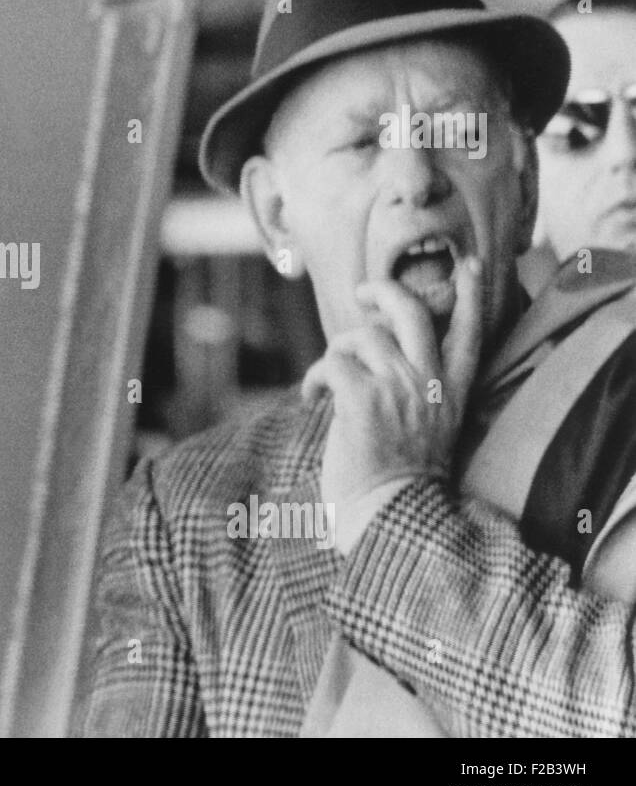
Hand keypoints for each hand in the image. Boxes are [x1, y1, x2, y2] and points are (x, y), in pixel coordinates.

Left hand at [302, 257, 483, 541]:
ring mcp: (399, 389)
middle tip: (362, 292)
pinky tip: (312, 400)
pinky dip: (314, 378)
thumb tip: (373, 355)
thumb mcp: (424, 430)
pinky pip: (331, 363)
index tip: (473, 265)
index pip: (472, 333)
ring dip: (337, 352)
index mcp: (452, 393)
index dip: (472, 295)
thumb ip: (412, 391)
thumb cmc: (398, 484)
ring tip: (326, 384)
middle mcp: (430, 385)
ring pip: (361, 337)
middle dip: (384, 290)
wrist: (390, 520)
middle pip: (412, 312)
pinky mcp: (363, 400)